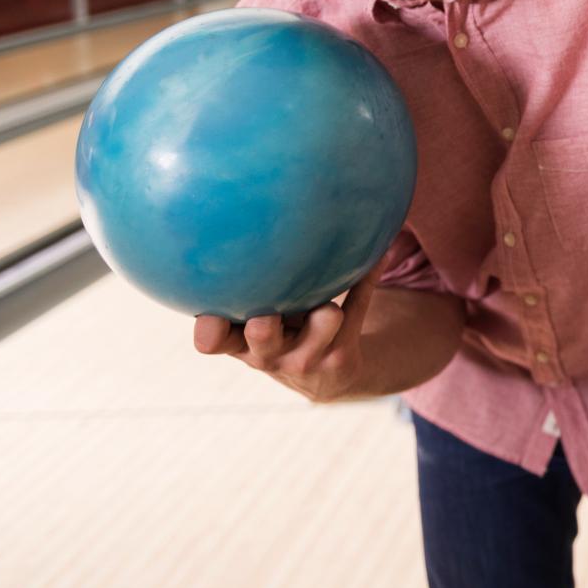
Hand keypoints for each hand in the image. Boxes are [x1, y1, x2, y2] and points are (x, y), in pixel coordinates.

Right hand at [191, 267, 380, 401]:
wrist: (325, 374)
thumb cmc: (279, 331)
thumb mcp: (254, 318)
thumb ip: (243, 284)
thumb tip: (237, 213)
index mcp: (241, 342)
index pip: (213, 341)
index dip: (209, 331)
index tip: (210, 315)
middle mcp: (270, 354)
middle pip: (262, 340)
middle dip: (264, 328)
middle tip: (265, 315)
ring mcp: (308, 357)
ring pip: (321, 327)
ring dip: (327, 313)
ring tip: (329, 306)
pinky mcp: (342, 355)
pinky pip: (358, 308)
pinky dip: (368, 279)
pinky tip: (379, 255)